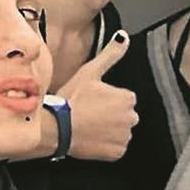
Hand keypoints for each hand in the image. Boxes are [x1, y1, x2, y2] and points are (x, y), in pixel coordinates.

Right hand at [57, 31, 137, 160]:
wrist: (57, 127)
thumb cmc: (71, 98)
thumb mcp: (90, 71)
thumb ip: (111, 53)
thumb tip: (124, 36)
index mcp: (128, 98)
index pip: (124, 98)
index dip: (107, 99)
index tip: (92, 100)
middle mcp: (131, 118)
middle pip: (124, 115)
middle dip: (111, 115)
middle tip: (89, 113)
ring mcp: (124, 137)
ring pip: (120, 131)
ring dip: (109, 130)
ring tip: (89, 125)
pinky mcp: (117, 153)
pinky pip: (115, 148)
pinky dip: (106, 145)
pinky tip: (92, 137)